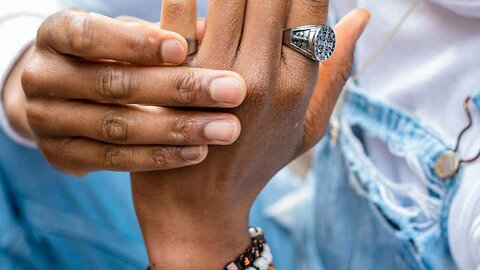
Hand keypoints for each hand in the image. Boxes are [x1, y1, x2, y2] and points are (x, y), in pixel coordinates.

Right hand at [10, 9, 246, 175]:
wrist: (65, 101)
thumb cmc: (110, 59)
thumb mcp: (127, 38)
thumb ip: (164, 34)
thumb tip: (212, 30)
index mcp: (56, 34)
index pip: (90, 36)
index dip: (136, 44)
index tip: (184, 49)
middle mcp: (42, 76)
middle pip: (113, 85)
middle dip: (179, 89)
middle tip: (233, 91)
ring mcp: (47, 121)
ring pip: (117, 127)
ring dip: (177, 128)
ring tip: (226, 128)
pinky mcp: (62, 156)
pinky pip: (115, 160)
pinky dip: (159, 157)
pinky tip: (198, 151)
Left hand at [131, 0, 369, 267]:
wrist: (200, 203)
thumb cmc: (257, 160)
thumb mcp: (308, 125)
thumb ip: (336, 70)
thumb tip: (362, 16)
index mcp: (300, 82)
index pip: (309, 2)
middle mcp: (265, 75)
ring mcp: (218, 77)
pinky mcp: (175, 79)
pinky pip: (179, 15)